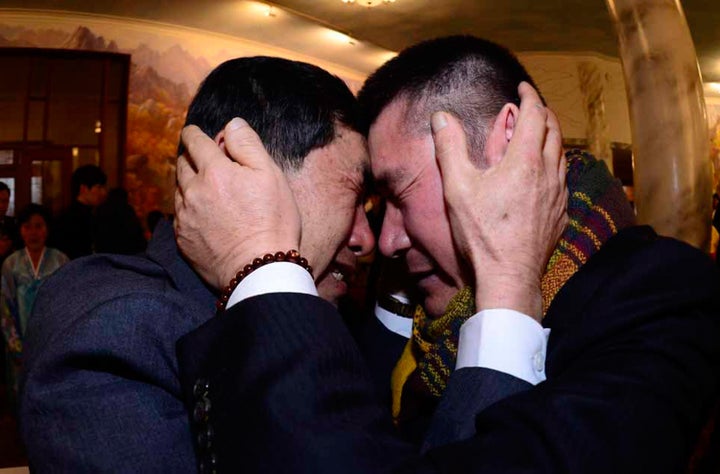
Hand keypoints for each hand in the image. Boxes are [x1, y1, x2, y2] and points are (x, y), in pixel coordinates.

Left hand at [175, 118, 300, 289]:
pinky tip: (204, 214)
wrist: (260, 270)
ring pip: (178, 189)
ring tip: (206, 188)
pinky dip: (188, 207)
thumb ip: (247, 144)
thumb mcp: (270, 175)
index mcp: (214, 171)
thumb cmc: (272, 222)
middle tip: (206, 161)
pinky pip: (178, 214)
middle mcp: (193, 191)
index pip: (194, 141)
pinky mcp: (183, 239)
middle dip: (191, 157)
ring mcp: (185, 217)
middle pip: (181, 163)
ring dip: (188, 182)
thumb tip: (231, 124)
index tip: (196, 133)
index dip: (195, 133)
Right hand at [432, 82, 567, 319]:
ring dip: (551, 139)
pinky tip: (543, 175)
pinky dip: (555, 165)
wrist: (508, 276)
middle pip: (555, 131)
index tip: (522, 87)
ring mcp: (559, 195)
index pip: (536, 115)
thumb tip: (440, 117)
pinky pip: (563, 180)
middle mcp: (549, 173)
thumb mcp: (458, 187)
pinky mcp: (560, 215)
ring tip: (538, 137)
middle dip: (544, 113)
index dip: (530, 96)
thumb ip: (449, 147)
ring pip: (562, 155)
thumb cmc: (482, 233)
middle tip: (532, 108)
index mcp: (525, 161)